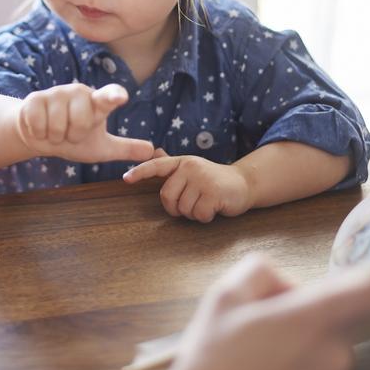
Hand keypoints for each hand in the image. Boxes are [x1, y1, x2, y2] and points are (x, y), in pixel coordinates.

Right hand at [15, 83, 153, 162]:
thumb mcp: (100, 147)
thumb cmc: (72, 138)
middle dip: (73, 136)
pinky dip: (39, 133)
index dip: (114, 96)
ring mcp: (56, 93)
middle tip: (69, 133)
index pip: (109, 96)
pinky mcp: (35, 99)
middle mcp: (78, 92)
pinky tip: (40, 128)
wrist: (39, 135)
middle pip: (80, 122)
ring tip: (54, 131)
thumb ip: (125, 148)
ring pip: (57, 125)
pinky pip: (38, 124)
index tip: (121, 97)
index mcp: (97, 102)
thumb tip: (153, 151)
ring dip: (55, 136)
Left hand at [123, 151, 251, 221]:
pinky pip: (198, 215)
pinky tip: (214, 208)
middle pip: (167, 196)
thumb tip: (154, 152)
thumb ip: (173, 165)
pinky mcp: (214, 193)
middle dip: (177, 208)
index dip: (140, 172)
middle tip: (192, 204)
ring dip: (193, 213)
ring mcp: (202, 179)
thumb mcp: (192, 169)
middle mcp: (190, 167)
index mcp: (182, 162)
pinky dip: (205, 217)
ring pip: (183, 208)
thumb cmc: (213, 180)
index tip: (126, 179)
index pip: (156, 166)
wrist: (243, 183)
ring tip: (205, 203)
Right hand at [145, 254, 369, 369]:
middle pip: (337, 313)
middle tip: (255, 326)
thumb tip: (289, 285)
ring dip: (300, 340)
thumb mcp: (222, 298)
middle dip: (305, 310)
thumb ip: (263, 272)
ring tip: (253, 357)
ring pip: (328, 343)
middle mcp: (334, 353)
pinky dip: (298, 365)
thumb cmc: (208, 364)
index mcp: (312, 319)